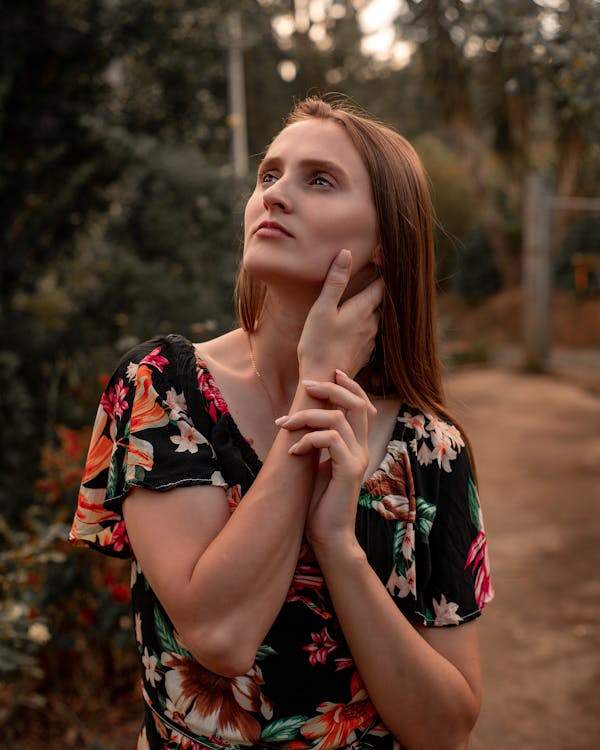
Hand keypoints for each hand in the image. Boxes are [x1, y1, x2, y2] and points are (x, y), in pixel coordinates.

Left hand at [276, 370, 376, 548]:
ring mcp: (357, 459)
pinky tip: (293, 450)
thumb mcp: (317, 465)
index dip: (349, 386)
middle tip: (306, 385)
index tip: (330, 374)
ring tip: (284, 424)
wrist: (329, 537)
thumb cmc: (318, 503)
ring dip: (306, 416)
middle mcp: (361, 449)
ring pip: (337, 419)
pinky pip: (330, 440)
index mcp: (357, 445)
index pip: (362, 405)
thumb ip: (318, 442)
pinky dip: (308, 439)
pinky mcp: (348, 472)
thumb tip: (302, 420)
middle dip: (330, 389)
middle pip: (356, 404)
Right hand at [297, 249, 383, 380]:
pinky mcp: (364, 353)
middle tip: (374, 273)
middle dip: (379, 286)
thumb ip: (335, 281)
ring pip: (378, 316)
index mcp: (364, 308)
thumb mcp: (322, 309)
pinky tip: (354, 324)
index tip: (382, 255)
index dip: (384, 267)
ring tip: (363, 296)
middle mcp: (373, 323)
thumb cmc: (319, 344)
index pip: (383, 283)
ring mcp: (370, 339)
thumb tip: (347, 253)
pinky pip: (370, 332)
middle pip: (382, 299)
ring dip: (373, 305)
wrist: (324, 382)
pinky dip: (366, 323)